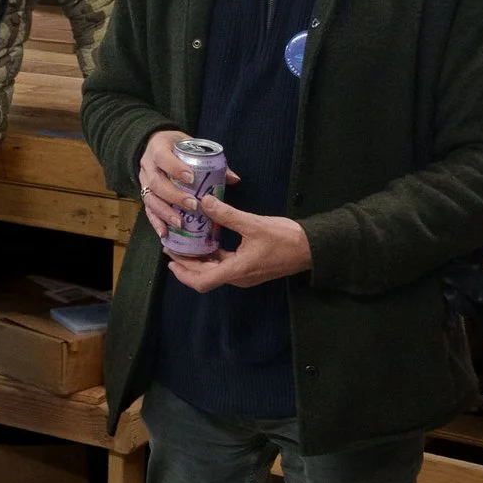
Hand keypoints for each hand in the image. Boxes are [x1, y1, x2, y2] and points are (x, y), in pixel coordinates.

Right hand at [137, 129, 238, 240]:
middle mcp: (148, 165)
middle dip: (174, 196)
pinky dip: (156, 223)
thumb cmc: (178, 147)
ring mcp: (143, 181)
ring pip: (150, 199)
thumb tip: (234, 179)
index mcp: (158, 147)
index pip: (163, 158)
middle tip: (192, 205)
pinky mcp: (145, 194)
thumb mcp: (193, 146)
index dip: (175, 168)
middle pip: (157, 182)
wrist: (157, 145)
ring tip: (180, 223)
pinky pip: (148, 210)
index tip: (191, 179)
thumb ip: (211, 161)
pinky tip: (165, 233)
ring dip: (165, 212)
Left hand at [166, 192, 310, 292]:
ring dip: (199, 262)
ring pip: (215, 272)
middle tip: (173, 247)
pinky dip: (213, 257)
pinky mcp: (250, 268)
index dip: (183, 272)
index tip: (170, 258)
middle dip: (186, 265)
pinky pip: (225, 266)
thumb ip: (227, 215)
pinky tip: (207, 241)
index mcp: (237, 270)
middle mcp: (238, 277)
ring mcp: (245, 275)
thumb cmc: (285, 238)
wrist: (312, 247)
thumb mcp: (254, 224)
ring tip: (185, 244)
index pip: (202, 281)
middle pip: (205, 278)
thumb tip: (203, 201)